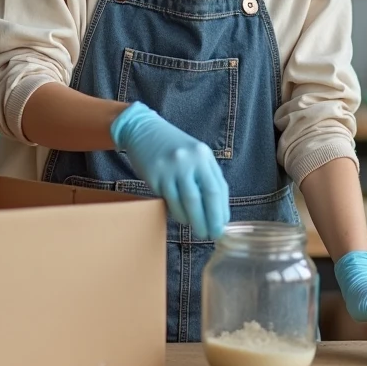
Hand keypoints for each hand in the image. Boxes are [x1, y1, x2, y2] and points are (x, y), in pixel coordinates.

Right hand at [110, 102, 229, 239]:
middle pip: (205, 197)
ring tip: (198, 231)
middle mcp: (189, 160)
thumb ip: (205, 176)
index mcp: (203, 155)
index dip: (222, 210)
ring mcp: (171, 167)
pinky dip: (177, 213)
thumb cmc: (173, 146)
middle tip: (212, 235)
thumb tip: (217, 209)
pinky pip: (169, 200)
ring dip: (194, 221)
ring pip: (187, 202)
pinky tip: (182, 218)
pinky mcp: (154, 175)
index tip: (223, 225)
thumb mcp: (194, 155)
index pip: (218, 188)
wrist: (143, 130)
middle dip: (211, 220)